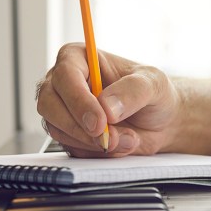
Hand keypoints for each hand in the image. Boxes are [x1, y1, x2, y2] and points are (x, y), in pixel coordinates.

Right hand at [36, 43, 180, 156]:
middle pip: (49, 104)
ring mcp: (63, 110)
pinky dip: (96, 152)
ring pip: (58, 130)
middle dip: (79, 127)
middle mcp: (65, 83)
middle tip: (109, 139)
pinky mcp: (69, 134)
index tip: (100, 121)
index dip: (79, 100)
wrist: (160, 121)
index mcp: (79, 58)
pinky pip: (71, 148)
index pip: (65, 75)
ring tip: (128, 138)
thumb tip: (107, 106)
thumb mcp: (153, 84)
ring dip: (93, 142)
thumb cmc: (154, 94)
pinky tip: (119, 145)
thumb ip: (133, 91)